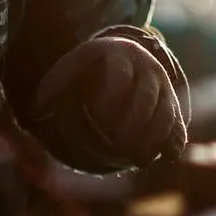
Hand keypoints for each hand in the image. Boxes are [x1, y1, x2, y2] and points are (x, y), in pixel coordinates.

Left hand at [31, 34, 187, 170]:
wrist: (124, 57)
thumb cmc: (90, 69)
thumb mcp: (70, 69)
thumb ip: (51, 89)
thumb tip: (37, 113)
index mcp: (119, 54)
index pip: (119, 75)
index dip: (109, 99)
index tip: (97, 118)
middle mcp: (146, 68)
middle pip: (147, 96)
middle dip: (133, 124)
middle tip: (117, 147)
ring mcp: (163, 87)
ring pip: (166, 112)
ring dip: (154, 138)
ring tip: (138, 160)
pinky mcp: (172, 106)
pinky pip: (178, 124)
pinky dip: (174, 141)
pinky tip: (166, 156)